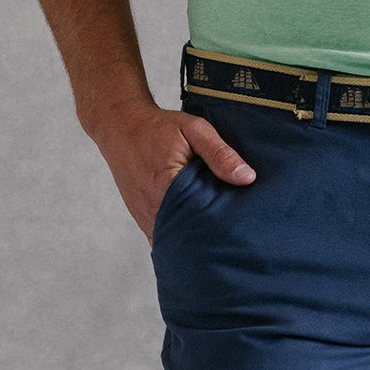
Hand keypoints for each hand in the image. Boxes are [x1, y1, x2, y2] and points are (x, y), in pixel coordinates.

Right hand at [91, 104, 255, 242]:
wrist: (121, 127)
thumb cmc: (159, 128)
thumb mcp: (194, 130)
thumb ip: (220, 153)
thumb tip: (247, 177)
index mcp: (167, 185)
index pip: (202, 218)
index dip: (223, 226)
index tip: (242, 230)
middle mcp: (153, 207)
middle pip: (189, 236)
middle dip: (212, 240)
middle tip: (235, 241)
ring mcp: (145, 216)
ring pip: (175, 241)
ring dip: (195, 241)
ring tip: (219, 242)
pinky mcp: (142, 219)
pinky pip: (163, 239)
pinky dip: (179, 240)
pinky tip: (197, 237)